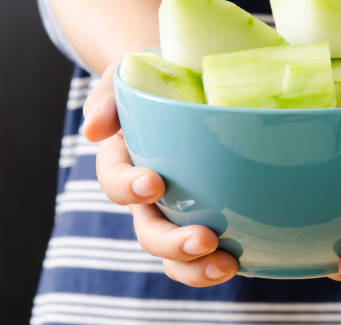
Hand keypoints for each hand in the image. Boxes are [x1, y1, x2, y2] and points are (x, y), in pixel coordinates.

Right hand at [82, 60, 238, 286]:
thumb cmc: (158, 78)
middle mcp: (149, 194)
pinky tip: (244, 260)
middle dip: (171, 243)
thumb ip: (109, 98)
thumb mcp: (130, 76)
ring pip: (176, 252)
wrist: (190, 80)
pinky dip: (218, 262)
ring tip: (227, 264)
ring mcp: (178, 208)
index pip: (115, 182)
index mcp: (126, 160)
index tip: (154, 183)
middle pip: (149, 230)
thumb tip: (93, 130)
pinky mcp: (207, 214)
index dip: (128, 188)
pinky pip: (207, 250)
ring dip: (195, 266)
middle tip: (203, 240)